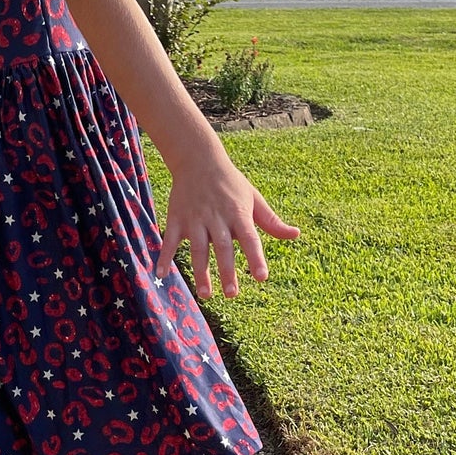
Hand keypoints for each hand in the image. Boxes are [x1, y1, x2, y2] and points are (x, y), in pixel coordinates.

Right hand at [153, 154, 298, 299]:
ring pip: (198, 249)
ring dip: (201, 272)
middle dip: (227, 271)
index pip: (249, 238)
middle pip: (223, 248)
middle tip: (232, 294)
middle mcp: (216, 218)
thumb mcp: (254, 198)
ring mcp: (194, 219)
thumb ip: (272, 221)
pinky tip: (160, 274)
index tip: (262, 277)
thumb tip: (295, 235)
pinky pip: (169, 240)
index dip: (256, 258)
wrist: (198, 159)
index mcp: (238, 213)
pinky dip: (164, 257)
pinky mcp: (176, 219)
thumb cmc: (230, 183)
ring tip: (206, 295)